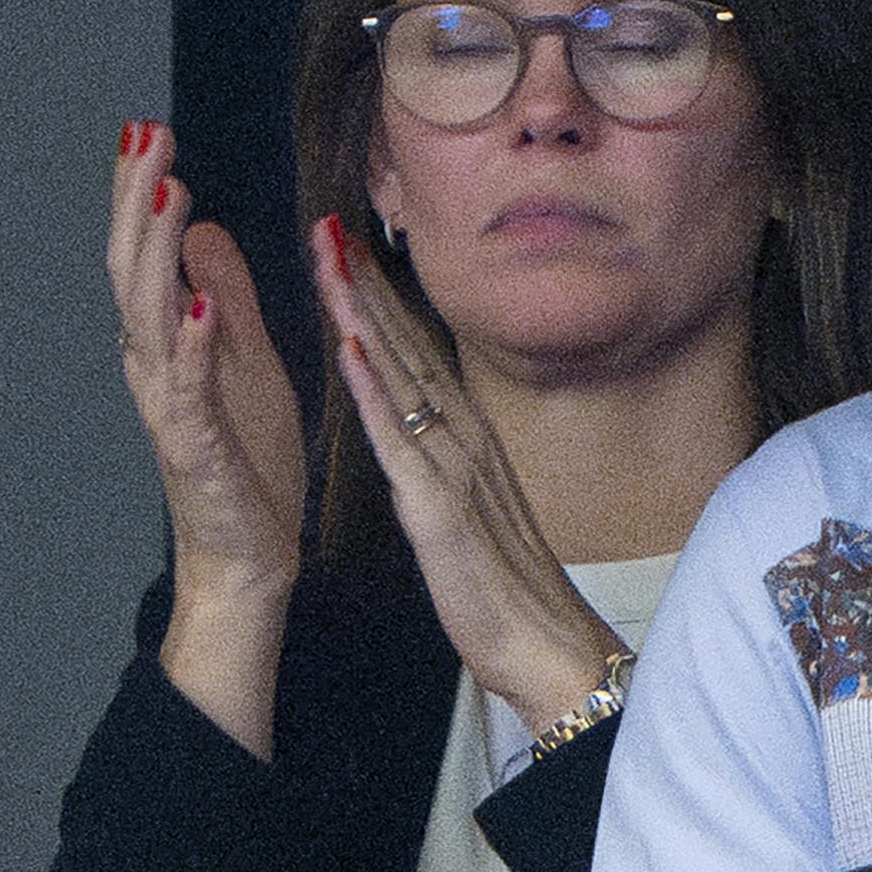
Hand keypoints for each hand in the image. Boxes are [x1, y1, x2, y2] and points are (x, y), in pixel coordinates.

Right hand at [106, 123, 305, 752]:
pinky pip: (189, 390)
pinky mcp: (196, 447)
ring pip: (150, 317)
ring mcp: (170, 406)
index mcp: (167, 343)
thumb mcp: (247, 359)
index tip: (148, 133)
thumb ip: (224, 296)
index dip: (142, 195)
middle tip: (148, 138)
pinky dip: (193, 346)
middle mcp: (154, 366)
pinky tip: (199, 305)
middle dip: (139, 201)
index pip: (147, 255)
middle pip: (134, 269)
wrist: (247, 556)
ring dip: (158, 254)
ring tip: (171, 195)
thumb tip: (198, 228)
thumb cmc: (247, 461)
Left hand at [314, 216, 629, 730]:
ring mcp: (453, 468)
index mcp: (466, 437)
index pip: (417, 352)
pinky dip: (373, 395)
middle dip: (366, 285)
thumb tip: (422, 424)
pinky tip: (349, 353)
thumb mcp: (471, 506)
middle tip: (328, 226)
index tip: (347, 247)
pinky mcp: (438, 509)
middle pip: (408, 346)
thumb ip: (445, 458)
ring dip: (363, 317)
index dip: (380, 298)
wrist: (543, 645)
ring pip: (401, 378)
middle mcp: (463, 437)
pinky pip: (399, 442)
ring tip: (329, 263)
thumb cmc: (504, 585)